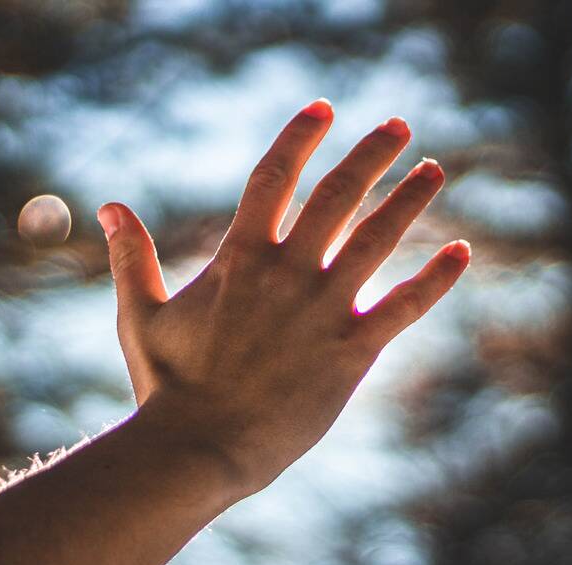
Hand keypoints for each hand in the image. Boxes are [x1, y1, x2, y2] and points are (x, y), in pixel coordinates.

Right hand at [97, 98, 469, 495]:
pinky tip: (461, 252)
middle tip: (400, 126)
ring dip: (410, 199)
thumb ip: (131, 256)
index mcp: (239, 257)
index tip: (324, 108)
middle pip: (338, 195)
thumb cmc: (167, 387)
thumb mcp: (140, 315)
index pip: (273, 176)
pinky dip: (436, 278)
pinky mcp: (351, 351)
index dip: (300, 136)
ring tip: (434, 170)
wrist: (199, 449)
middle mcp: (287, 272)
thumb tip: (109, 206)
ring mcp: (322, 309)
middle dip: (372, 154)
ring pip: (378, 237)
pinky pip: (404, 306)